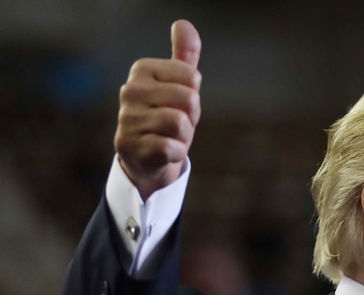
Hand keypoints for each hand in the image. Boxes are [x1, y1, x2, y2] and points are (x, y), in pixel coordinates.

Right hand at [114, 19, 201, 199]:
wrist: (147, 158)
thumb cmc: (165, 117)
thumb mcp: (178, 86)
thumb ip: (184, 56)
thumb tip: (183, 24)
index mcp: (142, 70)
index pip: (192, 77)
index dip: (194, 96)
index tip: (180, 105)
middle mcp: (129, 91)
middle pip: (189, 99)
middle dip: (191, 118)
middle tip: (176, 124)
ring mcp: (127, 119)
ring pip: (180, 123)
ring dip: (183, 137)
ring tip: (169, 137)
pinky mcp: (130, 146)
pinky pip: (171, 148)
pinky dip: (176, 154)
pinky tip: (164, 152)